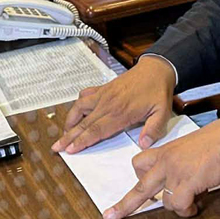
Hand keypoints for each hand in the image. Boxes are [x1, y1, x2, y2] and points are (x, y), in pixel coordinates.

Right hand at [52, 57, 175, 153]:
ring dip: (70, 121)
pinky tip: (76, 112)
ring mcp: (103, 95)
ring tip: (64, 133)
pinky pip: (85, 96)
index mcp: (121, 112)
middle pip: (84, 123)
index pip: (96, 130)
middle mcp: (108, 103)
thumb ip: (154, 129)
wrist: (156, 69)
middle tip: (57, 147)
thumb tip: (144, 144)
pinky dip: (78, 104)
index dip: (82, 141)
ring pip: (80, 108)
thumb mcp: (162, 112)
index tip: (70, 149)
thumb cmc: (158, 91)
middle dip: (69, 137)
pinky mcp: (103, 88)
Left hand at [104, 112, 219, 218]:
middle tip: (110, 216)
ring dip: (179, 206)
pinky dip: (187, 210)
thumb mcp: (193, 149)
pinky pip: (179, 206)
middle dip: (124, 205)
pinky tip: (197, 206)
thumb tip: (186, 187)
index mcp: (166, 151)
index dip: (140, 176)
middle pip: (139, 187)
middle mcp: (165, 161)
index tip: (137, 186)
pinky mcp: (186, 182)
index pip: (139, 163)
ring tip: (194, 201)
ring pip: (163, 201)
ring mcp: (174, 172)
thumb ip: (183, 165)